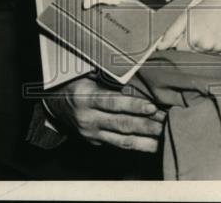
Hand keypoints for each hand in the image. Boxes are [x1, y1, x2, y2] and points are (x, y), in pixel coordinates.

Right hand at [44, 75, 165, 152]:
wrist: (53, 104)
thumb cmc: (75, 83)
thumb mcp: (86, 74)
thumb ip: (108, 78)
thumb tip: (137, 75)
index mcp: (85, 97)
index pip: (113, 102)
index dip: (134, 105)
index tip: (152, 106)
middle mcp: (87, 118)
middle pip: (121, 124)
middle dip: (146, 125)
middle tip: (166, 123)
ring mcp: (91, 133)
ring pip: (122, 140)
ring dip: (146, 140)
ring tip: (164, 137)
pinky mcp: (95, 142)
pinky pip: (118, 145)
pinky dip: (137, 146)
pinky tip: (152, 145)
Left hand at [157, 0, 220, 54]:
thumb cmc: (205, 7)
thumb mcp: (184, 17)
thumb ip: (171, 33)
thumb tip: (160, 46)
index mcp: (194, 39)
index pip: (181, 48)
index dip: (184, 37)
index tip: (191, 27)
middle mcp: (207, 46)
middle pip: (194, 50)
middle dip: (195, 40)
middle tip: (202, 26)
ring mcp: (219, 47)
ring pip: (207, 51)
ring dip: (207, 42)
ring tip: (211, 28)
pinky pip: (219, 51)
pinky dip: (218, 43)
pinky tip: (219, 31)